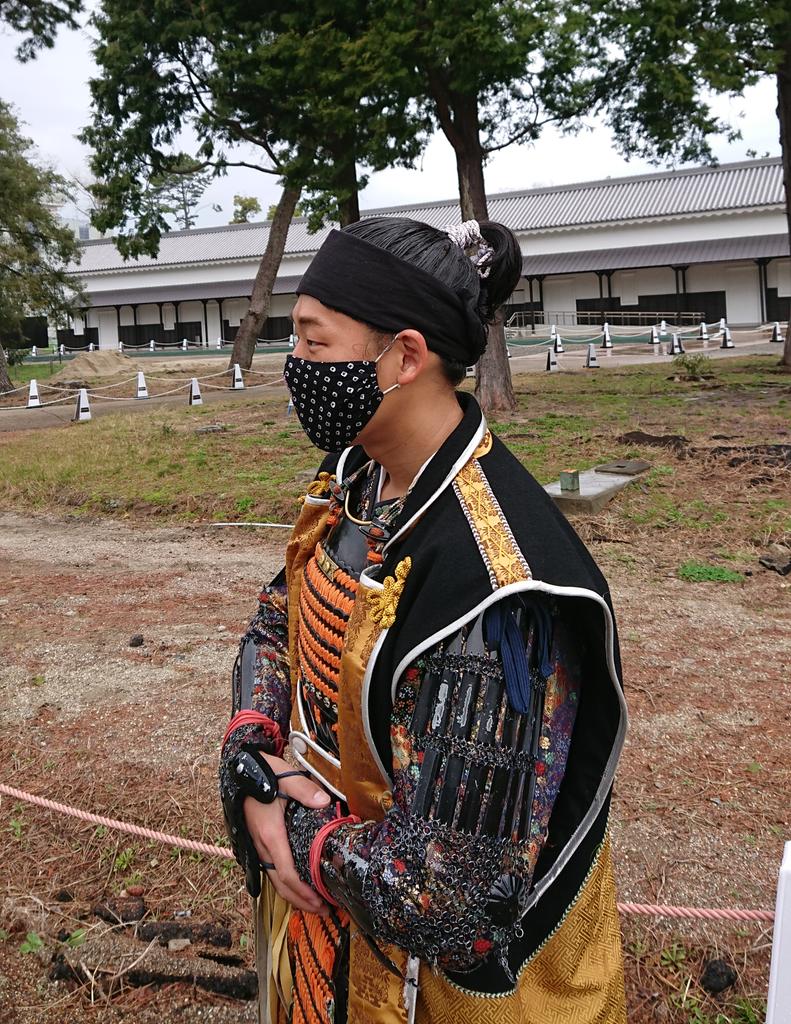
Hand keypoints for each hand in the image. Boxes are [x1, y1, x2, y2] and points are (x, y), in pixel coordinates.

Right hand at [242, 752, 330, 913]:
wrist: (238, 768)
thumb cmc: (262, 772)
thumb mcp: (286, 777)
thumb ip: (305, 790)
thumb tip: (324, 801)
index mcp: (270, 834)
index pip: (287, 873)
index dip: (303, 892)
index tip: (320, 902)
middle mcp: (261, 845)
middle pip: (280, 884)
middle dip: (301, 901)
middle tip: (323, 910)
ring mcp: (257, 845)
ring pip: (273, 879)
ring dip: (292, 895)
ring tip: (312, 904)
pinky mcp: (257, 841)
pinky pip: (269, 869)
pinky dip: (283, 883)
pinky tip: (296, 884)